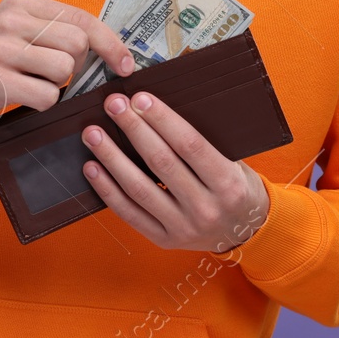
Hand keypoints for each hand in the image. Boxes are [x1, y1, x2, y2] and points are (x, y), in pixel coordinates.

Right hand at [0, 0, 135, 128]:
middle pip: (77, 44)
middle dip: (77, 66)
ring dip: (58, 85)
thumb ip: (53, 29)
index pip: (80, 17)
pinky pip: (48, 96)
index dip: (110, 43)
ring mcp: (1, 49)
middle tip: (56, 75)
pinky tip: (21, 96)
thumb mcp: (16, 30)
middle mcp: (10, 19)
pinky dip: (43, 102)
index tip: (125, 64)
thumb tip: (110, 48)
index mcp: (19, 1)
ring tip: (33, 82)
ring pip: (64, 70)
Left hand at [81, 90, 269, 252]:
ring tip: (93, 134)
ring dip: (111, 158)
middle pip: (161, 163)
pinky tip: (92, 168)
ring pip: (139, 189)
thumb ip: (202, 142)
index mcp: (228, 184)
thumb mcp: (233, 163)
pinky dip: (107, 190)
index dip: (162, 119)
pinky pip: (130, 213)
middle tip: (112, 104)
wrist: (246, 233)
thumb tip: (155, 108)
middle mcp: (206, 208)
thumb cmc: (235, 187)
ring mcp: (184, 227)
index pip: (190, 145)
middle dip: (133, 129)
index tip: (139, 98)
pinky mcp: (164, 240)